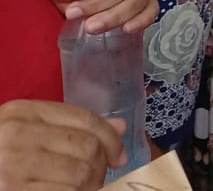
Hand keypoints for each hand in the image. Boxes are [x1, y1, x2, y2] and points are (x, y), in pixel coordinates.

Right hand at [0, 99, 125, 190]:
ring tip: (83, 189)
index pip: (84, 119)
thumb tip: (118, 128)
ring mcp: (10, 166)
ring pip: (79, 174)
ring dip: (90, 186)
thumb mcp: (26, 131)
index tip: (119, 155)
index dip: (110, 138)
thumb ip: (68, 126)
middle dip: (100, 166)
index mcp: (22, 112)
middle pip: (86, 147)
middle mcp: (15, 135)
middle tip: (97, 178)